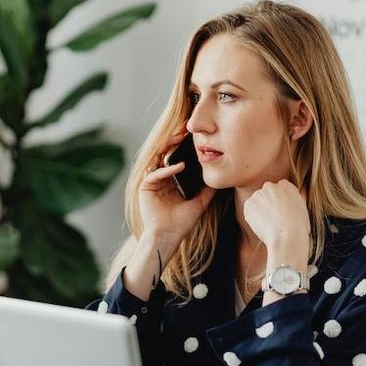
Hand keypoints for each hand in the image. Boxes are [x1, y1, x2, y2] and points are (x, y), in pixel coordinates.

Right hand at [138, 132, 215, 252]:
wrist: (169, 236)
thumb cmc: (182, 223)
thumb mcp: (200, 203)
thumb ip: (207, 191)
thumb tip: (220, 179)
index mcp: (170, 181)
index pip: (175, 158)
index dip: (182, 146)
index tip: (193, 136)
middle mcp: (160, 179)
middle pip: (165, 154)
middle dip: (173, 140)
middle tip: (184, 129)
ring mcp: (151, 182)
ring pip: (157, 158)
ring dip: (167, 147)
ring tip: (179, 138)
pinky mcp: (145, 187)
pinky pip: (155, 173)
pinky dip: (167, 169)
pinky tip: (180, 166)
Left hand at [244, 180, 310, 266]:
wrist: (287, 236)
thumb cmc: (298, 228)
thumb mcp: (303, 210)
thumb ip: (294, 201)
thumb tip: (289, 203)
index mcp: (287, 186)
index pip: (280, 188)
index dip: (280, 201)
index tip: (280, 211)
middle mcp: (272, 186)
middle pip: (267, 193)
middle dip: (268, 203)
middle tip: (273, 219)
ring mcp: (259, 194)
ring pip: (257, 202)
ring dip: (260, 210)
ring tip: (269, 224)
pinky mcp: (249, 204)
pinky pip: (249, 210)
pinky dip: (252, 217)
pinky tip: (262, 226)